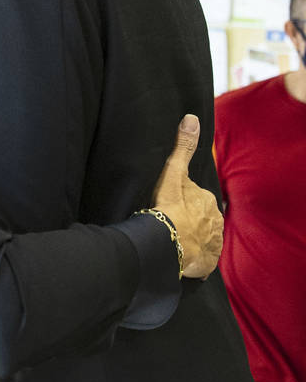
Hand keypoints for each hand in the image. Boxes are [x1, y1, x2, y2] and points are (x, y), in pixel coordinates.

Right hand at [150, 113, 223, 278]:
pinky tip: (179, 255)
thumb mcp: (173, 173)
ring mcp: (212, 243)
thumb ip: (183, 147)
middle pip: (199, 217)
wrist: (168, 244)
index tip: (166, 204)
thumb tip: (191, 119)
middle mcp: (215, 221)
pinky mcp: (206, 263)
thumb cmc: (168, 207)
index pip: (194, 197)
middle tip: (166, 221)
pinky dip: (192, 258)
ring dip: (190, 239)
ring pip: (201, 237)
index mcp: (207, 200)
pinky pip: (200, 259)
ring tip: (171, 240)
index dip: (180, 200)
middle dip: (187, 219)